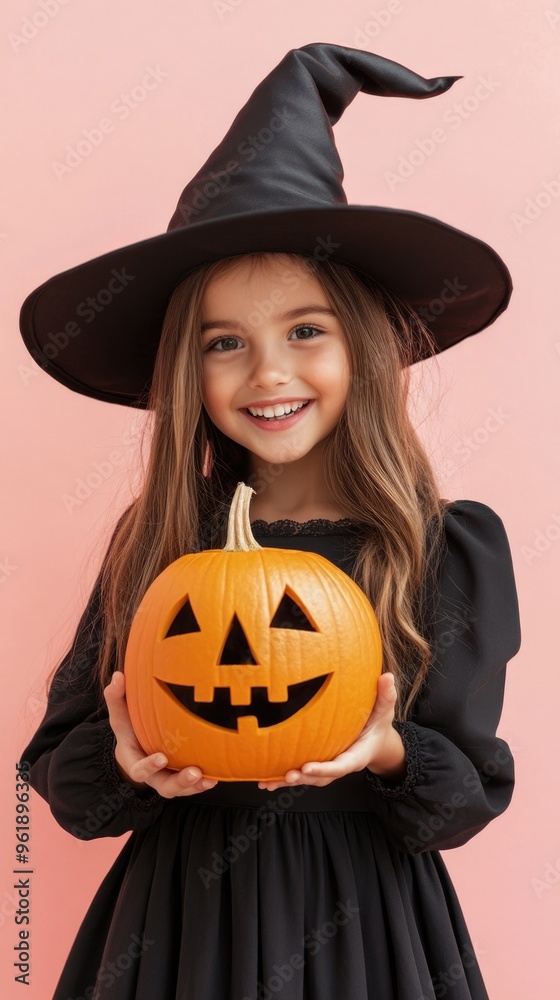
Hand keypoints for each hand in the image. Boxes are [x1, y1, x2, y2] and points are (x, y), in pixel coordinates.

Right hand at [103, 671, 217, 797]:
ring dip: (195, 785)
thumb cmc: (130, 726)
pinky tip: (217, 774)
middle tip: (194, 772)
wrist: (137, 745)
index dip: (149, 766)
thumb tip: (118, 676)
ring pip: (180, 789)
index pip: (138, 769)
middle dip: (179, 782)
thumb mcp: (120, 713)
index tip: (162, 757)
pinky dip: (203, 783)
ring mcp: (167, 778)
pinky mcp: (180, 778)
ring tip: (209, 778)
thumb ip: (116, 697)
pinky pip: (192, 786)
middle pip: (164, 786)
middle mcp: (151, 775)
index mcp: (134, 760)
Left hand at [257, 672, 404, 791]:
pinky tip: (263, 780)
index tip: (308, 768)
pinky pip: (299, 774)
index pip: (340, 765)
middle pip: (321, 778)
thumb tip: (388, 676)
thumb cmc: (377, 725)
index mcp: (356, 756)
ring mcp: (327, 767)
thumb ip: (386, 696)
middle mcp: (340, 765)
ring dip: (288, 782)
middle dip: (304, 778)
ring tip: (269, 782)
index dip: (324, 769)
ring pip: (307, 779)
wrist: (375, 743)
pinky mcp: (316, 764)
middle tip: (288, 776)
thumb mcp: (384, 711)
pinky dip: (281, 779)